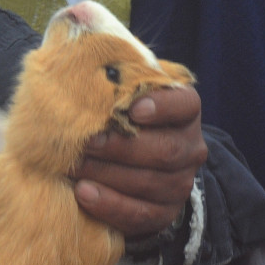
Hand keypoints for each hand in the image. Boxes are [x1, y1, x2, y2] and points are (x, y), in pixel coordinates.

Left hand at [73, 85, 205, 239]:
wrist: (132, 166)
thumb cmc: (120, 119)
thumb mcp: (122, 94)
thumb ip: (112, 78)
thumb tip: (80, 50)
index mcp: (185, 111)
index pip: (184, 105)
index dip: (162, 107)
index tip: (133, 109)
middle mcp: (191, 147)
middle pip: (165, 150)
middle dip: (120, 147)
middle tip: (87, 143)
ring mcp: (181, 183)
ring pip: (150, 182)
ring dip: (107, 175)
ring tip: (74, 167)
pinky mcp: (165, 213)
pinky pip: (139, 214)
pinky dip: (109, 205)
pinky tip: (83, 193)